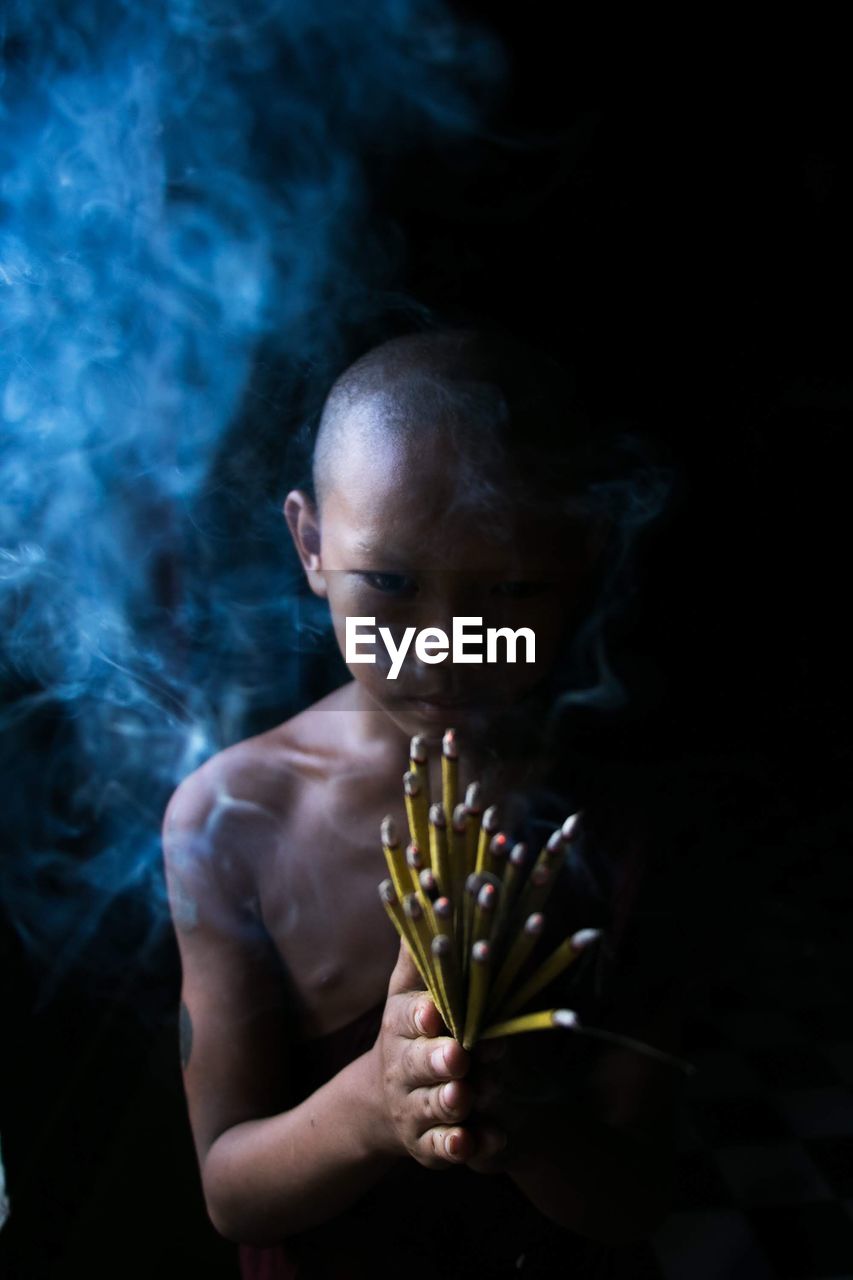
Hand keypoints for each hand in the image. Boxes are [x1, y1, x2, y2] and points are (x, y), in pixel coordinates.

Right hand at [369, 938, 476, 1168]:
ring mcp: (415, 1108)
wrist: (384, 1102)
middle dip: (438, 1060)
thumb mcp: (409, 988)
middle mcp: (405, 1066)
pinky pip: (446, 1150)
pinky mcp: (429, 1145)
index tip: (433, 1012)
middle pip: (420, 1063)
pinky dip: (462, 1147)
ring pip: (434, 1107)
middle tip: (458, 1056)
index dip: (420, 1015)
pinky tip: (477, 1144)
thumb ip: (421, 946)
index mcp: (402, 1025)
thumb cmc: (412, 1029)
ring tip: (466, 1097)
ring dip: (451, 1102)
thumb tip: (430, 880)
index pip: (408, 1018)